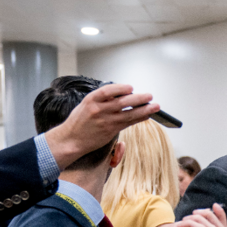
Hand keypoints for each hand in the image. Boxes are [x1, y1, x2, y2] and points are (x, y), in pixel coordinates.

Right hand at [45, 83, 159, 169]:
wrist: (71, 139)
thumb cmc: (79, 121)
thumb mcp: (85, 105)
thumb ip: (102, 100)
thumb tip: (122, 95)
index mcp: (90, 100)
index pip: (107, 91)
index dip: (120, 88)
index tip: (130, 87)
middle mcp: (98, 110)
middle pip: (122, 102)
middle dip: (138, 98)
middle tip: (149, 96)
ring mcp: (105, 121)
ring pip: (128, 114)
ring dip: (144, 110)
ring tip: (155, 106)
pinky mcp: (110, 131)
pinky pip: (127, 123)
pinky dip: (138, 118)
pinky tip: (146, 115)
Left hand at [141, 205, 226, 226]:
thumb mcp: (185, 226)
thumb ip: (199, 221)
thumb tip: (210, 210)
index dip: (222, 216)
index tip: (214, 205)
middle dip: (207, 215)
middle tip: (191, 214)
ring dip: (196, 219)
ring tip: (183, 222)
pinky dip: (190, 223)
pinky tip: (180, 226)